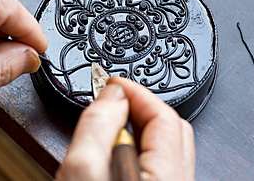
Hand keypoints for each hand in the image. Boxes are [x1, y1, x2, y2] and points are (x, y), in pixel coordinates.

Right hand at [56, 77, 194, 180]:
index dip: (136, 91)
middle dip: (140, 105)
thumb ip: (99, 125)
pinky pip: (160, 159)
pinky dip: (140, 143)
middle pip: (171, 127)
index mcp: (166, 176)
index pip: (164, 115)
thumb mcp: (82, 169)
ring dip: (139, 123)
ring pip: (166, 144)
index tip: (113, 82)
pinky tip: (118, 144)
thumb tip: (114, 93)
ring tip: (113, 119)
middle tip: (114, 98)